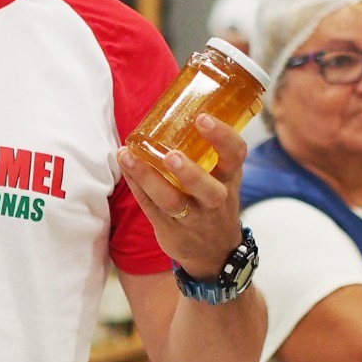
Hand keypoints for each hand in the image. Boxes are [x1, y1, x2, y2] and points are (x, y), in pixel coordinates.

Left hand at [117, 114, 246, 279]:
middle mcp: (215, 200)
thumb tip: (175, 108)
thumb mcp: (222, 177)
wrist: (215, 254)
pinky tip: (125, 166)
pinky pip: (151, 208)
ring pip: (172, 202)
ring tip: (129, 157)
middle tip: (171, 154)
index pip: (236, 156)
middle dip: (189, 172)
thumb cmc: (214, 202)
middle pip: (208, 189)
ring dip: (149, 179)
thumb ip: (208, 150)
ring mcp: (193, 218)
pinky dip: (137, 187)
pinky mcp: (171, 230)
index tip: (203, 118)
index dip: (222, 137)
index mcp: (230, 179)